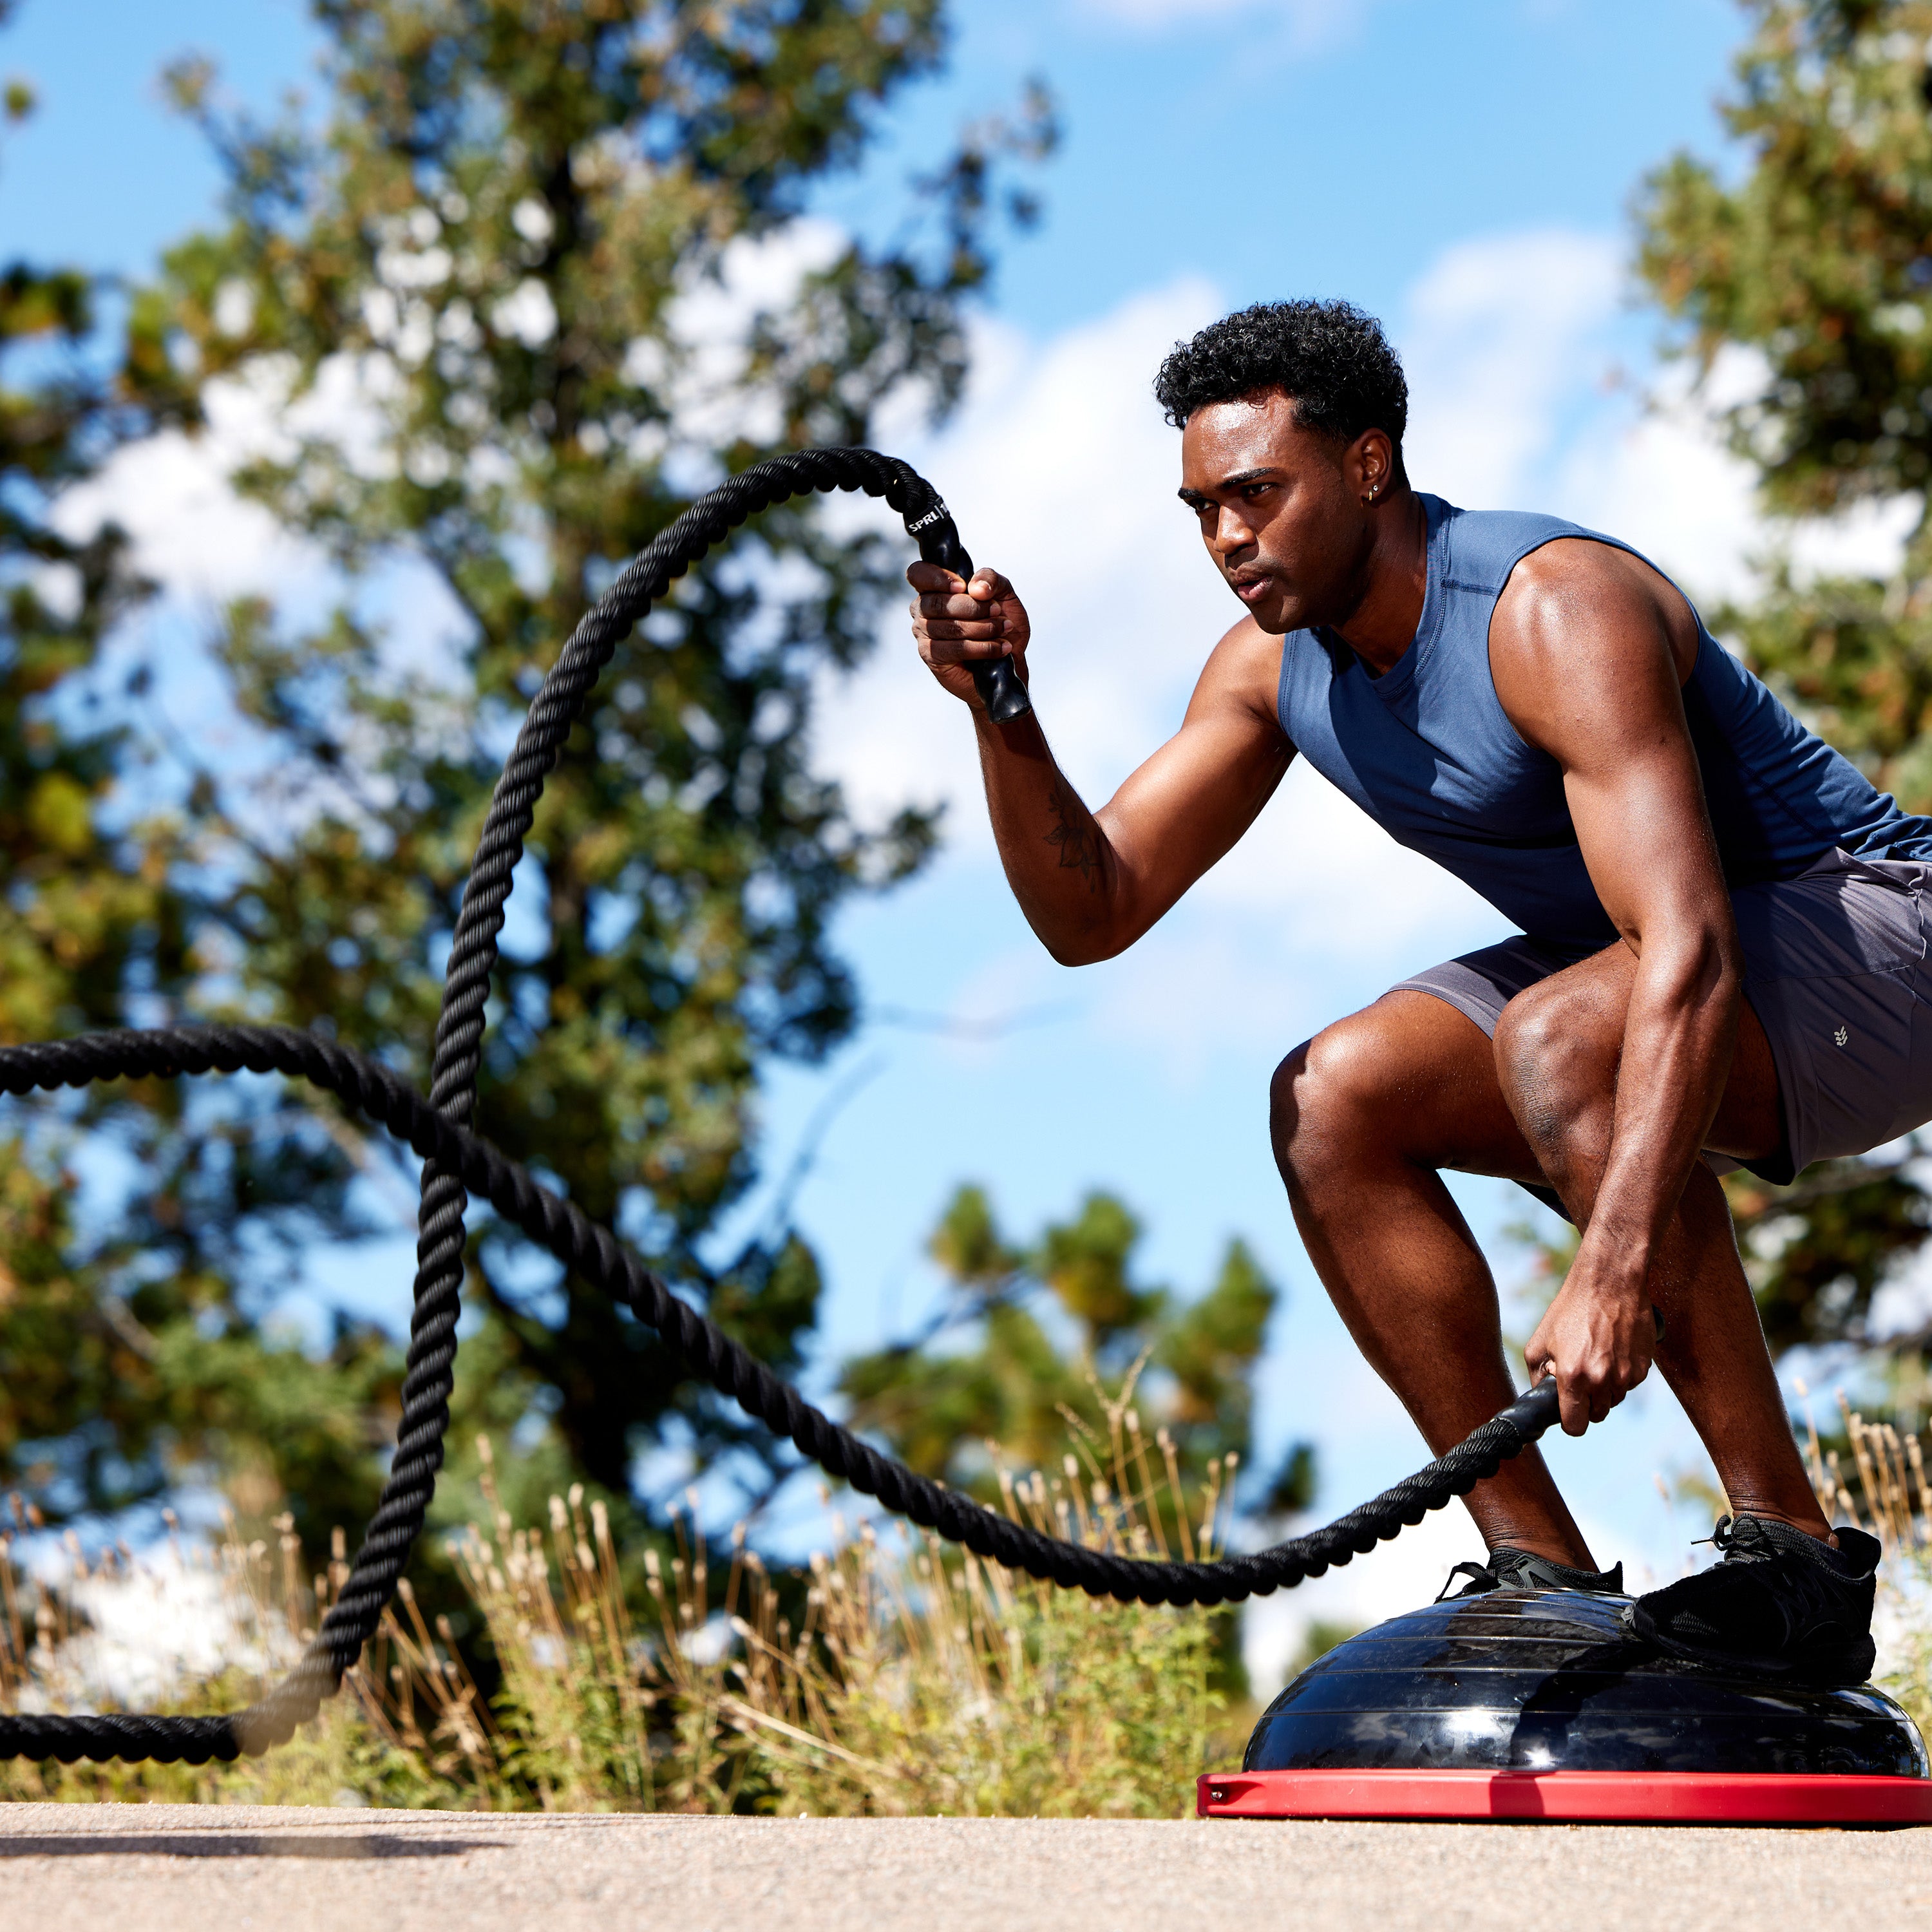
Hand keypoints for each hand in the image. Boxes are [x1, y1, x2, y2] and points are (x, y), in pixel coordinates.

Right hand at [908, 562, 1030, 708]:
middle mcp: (923, 610)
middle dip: (973, 607)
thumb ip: (991, 579)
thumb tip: (976, 588)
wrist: (1010, 659)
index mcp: (935, 589)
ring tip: (1003, 629)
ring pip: (949, 627)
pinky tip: (999, 647)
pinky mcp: (932, 657)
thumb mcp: (1004, 594)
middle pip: (936, 602)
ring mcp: (924, 634)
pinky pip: (955, 649)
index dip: (936, 577)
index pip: (918, 574)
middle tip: (997, 610)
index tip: (962, 586)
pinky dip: (982, 648)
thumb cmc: (1001, 624)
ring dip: (983, 628)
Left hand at [1523, 1247, 1655, 1436]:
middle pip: (1596, 1415)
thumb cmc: (1570, 1310)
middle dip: (1586, 1403)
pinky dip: (1620, 1376)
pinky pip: (1629, 1385)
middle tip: (1579, 1378)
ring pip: (1614, 1400)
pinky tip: (1612, 1352)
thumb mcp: (1540, 1340)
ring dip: (1604, 1389)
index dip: (1569, 1421)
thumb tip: (1542, 1396)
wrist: (1609, 1284)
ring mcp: (1625, 1375)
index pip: (1575, 1426)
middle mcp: (1601, 1380)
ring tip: (1595, 1358)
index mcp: (1572, 1376)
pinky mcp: (1643, 1368)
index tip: (1568, 1411)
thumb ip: (1537, 1375)